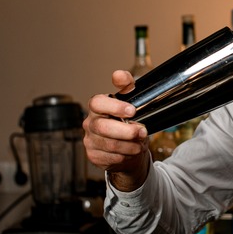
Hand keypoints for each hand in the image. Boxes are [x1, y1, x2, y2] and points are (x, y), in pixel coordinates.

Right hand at [83, 70, 149, 190]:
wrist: (127, 146)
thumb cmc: (127, 121)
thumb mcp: (130, 101)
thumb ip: (126, 86)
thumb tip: (119, 75)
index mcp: (97, 107)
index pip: (97, 103)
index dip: (114, 107)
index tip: (132, 110)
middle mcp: (90, 123)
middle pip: (104, 128)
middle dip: (127, 131)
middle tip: (142, 132)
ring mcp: (90, 140)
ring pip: (110, 145)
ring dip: (130, 145)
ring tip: (140, 143)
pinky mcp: (94, 156)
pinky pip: (111, 158)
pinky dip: (125, 156)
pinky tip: (131, 152)